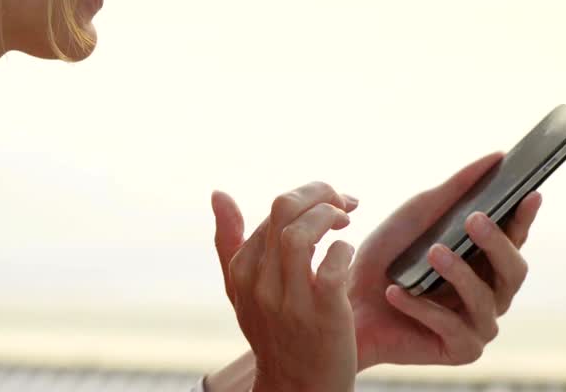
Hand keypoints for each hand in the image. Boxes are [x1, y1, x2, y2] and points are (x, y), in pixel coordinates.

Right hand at [211, 182, 359, 391]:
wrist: (298, 387)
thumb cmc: (274, 332)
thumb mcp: (241, 290)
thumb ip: (229, 241)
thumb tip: (218, 193)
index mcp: (242, 271)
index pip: (272, 212)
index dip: (307, 198)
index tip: (331, 204)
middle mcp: (260, 283)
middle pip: (284, 210)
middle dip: (320, 193)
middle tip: (344, 202)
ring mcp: (290, 300)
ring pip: (301, 233)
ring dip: (330, 215)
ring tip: (346, 221)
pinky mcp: (322, 313)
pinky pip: (331, 265)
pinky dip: (344, 249)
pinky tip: (348, 252)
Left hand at [347, 152, 542, 368]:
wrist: (344, 300)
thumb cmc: (385, 256)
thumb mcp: (419, 213)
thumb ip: (458, 188)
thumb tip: (497, 156)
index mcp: (486, 259)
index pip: (516, 237)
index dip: (525, 217)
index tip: (528, 193)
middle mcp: (490, 292)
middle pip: (515, 271)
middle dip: (497, 243)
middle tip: (475, 219)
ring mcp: (478, 323)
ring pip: (486, 300)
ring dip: (459, 273)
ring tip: (432, 252)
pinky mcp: (460, 350)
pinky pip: (453, 328)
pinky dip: (424, 308)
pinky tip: (398, 292)